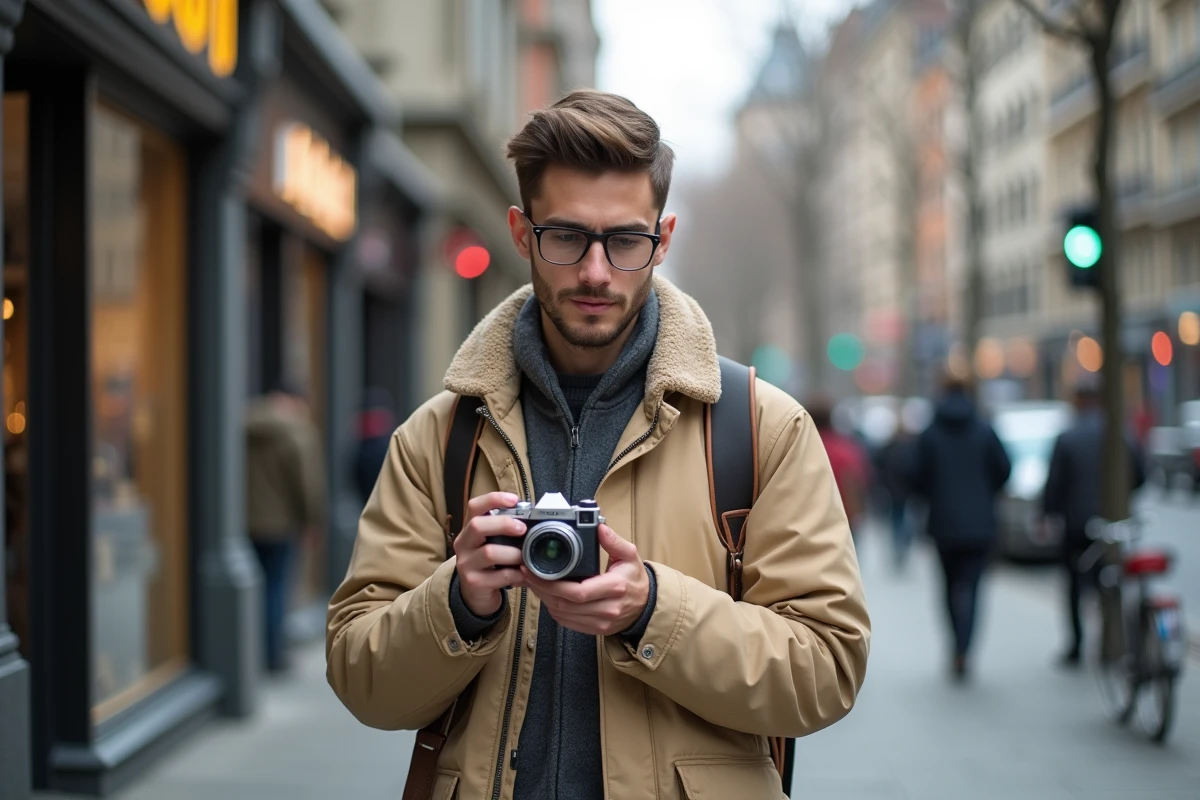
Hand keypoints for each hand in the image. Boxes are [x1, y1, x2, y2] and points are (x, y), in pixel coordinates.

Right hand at [453, 492, 526, 615]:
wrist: (476, 594)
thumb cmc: (490, 564)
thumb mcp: (492, 543)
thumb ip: (505, 531)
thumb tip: (533, 517)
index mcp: (469, 529)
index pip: (474, 506)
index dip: (493, 499)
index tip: (514, 499)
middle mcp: (463, 544)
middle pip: (477, 525)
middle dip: (503, 524)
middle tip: (522, 528)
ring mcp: (466, 564)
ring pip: (489, 552)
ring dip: (513, 553)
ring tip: (525, 557)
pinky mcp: (474, 582)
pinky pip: (500, 575)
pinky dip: (517, 574)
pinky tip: (524, 574)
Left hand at [522, 524, 648, 636]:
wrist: (646, 605)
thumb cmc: (635, 579)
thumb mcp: (630, 555)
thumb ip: (613, 541)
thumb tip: (599, 527)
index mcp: (615, 587)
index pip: (578, 591)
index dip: (552, 584)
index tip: (535, 571)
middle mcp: (607, 608)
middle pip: (565, 604)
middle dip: (542, 589)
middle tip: (527, 574)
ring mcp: (601, 622)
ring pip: (563, 614)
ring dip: (544, 599)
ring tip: (533, 583)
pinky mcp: (595, 629)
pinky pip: (567, 622)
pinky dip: (554, 610)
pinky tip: (547, 597)